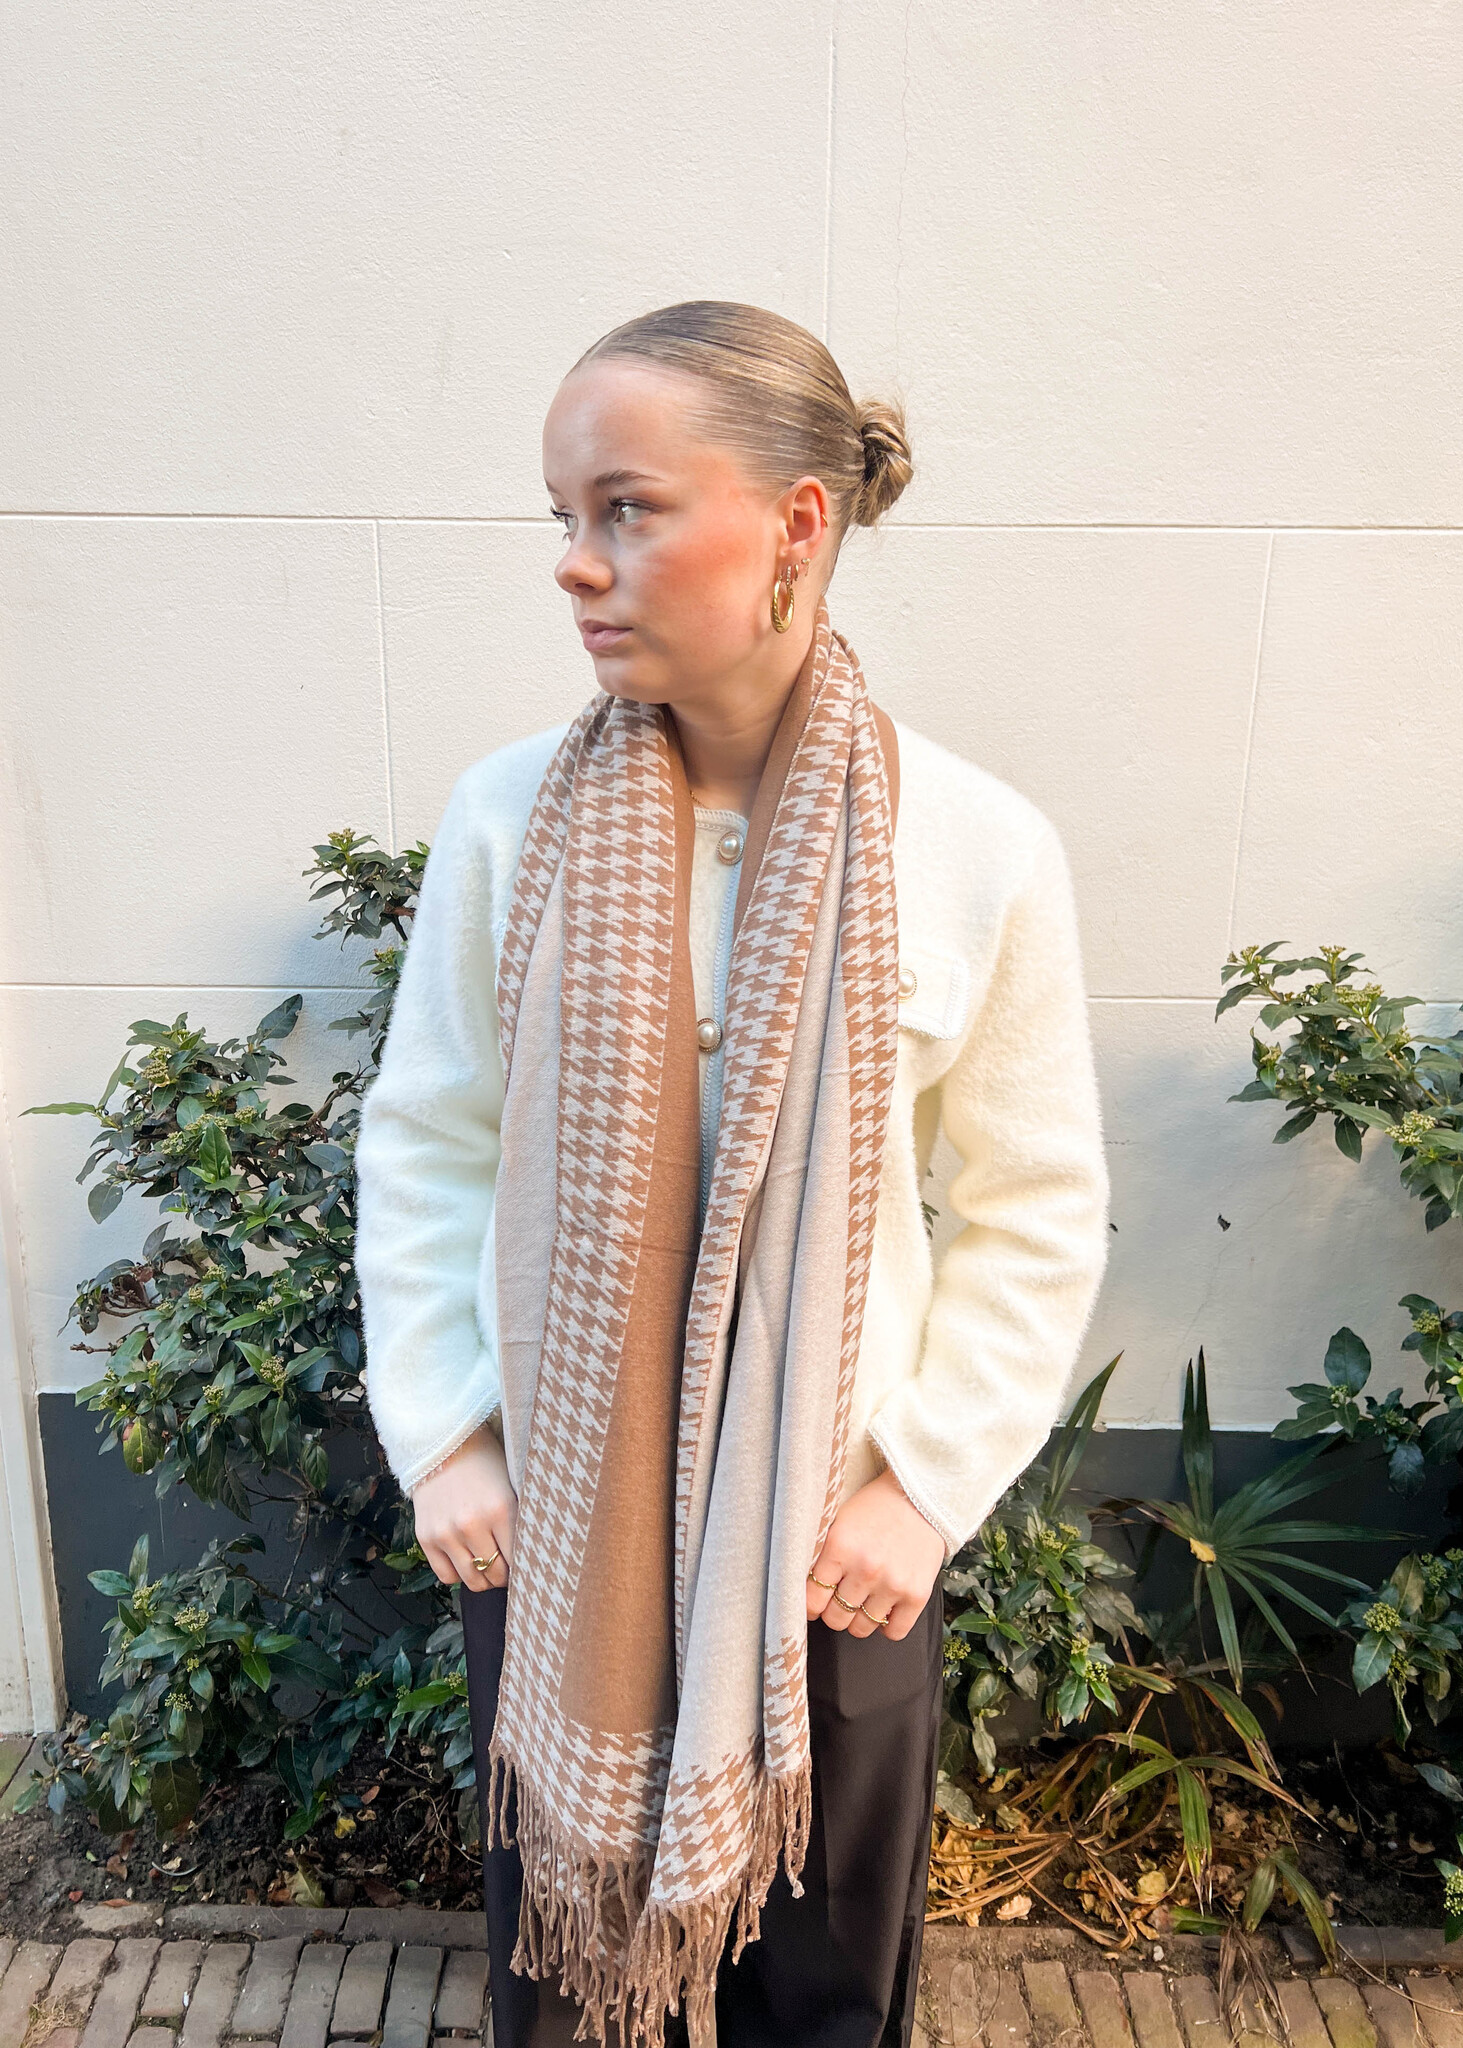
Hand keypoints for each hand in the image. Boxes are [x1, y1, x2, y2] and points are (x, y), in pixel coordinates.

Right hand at [410, 1422, 516, 1592]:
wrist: (441, 1443)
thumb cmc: (483, 1462)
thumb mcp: (511, 1484)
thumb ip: (519, 1518)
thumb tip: (534, 1554)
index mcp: (501, 1509)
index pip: (518, 1559)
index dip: (524, 1567)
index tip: (526, 1565)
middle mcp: (472, 1524)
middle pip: (495, 1574)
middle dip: (504, 1575)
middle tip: (506, 1568)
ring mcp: (446, 1533)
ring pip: (471, 1580)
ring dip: (483, 1579)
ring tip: (487, 1567)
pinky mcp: (426, 1537)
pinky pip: (446, 1575)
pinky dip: (458, 1573)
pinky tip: (464, 1559)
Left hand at [805, 1468, 946, 1640]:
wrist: (921, 1496)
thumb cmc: (877, 1507)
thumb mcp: (839, 1521)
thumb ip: (822, 1554)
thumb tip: (802, 1588)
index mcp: (840, 1546)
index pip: (812, 1599)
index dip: (811, 1604)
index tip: (816, 1603)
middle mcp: (865, 1568)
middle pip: (835, 1618)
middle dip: (834, 1611)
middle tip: (841, 1599)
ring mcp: (893, 1584)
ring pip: (862, 1629)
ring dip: (859, 1619)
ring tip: (864, 1600)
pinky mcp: (917, 1594)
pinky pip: (894, 1632)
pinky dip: (887, 1626)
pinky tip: (885, 1607)